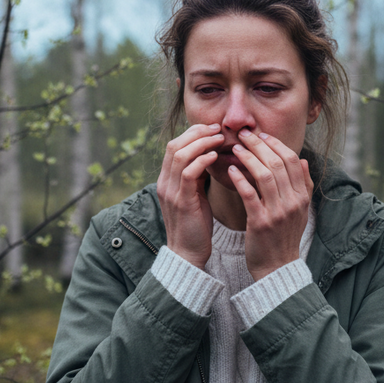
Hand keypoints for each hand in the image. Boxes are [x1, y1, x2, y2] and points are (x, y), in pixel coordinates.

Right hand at [156, 123, 224, 268]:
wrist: (188, 254)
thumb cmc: (195, 225)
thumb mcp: (195, 195)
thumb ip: (197, 176)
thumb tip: (209, 155)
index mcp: (166, 180)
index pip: (174, 146)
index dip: (192, 133)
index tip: (211, 128)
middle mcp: (164, 183)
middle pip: (174, 145)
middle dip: (196, 133)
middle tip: (217, 128)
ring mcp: (171, 192)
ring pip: (179, 155)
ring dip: (201, 143)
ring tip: (219, 139)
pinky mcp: (181, 202)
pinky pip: (188, 173)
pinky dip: (202, 161)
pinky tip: (216, 156)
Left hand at [227, 129, 313, 280]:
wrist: (276, 268)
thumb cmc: (284, 237)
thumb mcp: (301, 211)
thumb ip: (304, 185)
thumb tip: (303, 160)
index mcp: (302, 197)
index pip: (292, 160)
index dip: (276, 144)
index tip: (261, 134)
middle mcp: (293, 202)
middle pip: (277, 163)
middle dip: (259, 145)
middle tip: (244, 134)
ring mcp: (277, 213)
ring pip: (264, 175)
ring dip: (248, 157)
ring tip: (235, 148)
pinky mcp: (260, 223)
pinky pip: (250, 194)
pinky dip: (240, 179)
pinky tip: (231, 170)